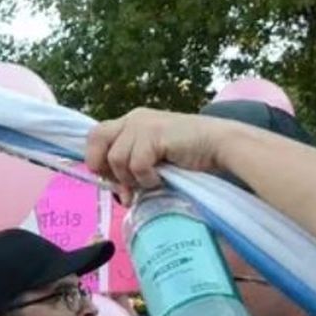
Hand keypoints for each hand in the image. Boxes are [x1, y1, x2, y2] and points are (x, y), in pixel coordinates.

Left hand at [86, 108, 239, 190]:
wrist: (219, 146)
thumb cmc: (188, 157)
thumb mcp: (152, 161)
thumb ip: (131, 170)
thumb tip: (119, 196)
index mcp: (130, 122)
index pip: (96, 136)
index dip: (98, 160)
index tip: (113, 180)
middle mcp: (133, 119)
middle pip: (96, 140)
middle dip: (105, 167)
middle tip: (125, 183)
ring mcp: (142, 124)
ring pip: (116, 159)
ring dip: (132, 178)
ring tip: (152, 180)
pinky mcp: (154, 133)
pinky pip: (136, 164)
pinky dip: (147, 178)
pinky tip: (161, 178)